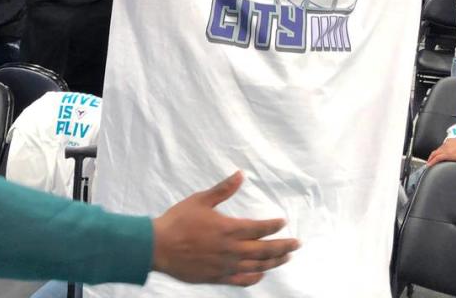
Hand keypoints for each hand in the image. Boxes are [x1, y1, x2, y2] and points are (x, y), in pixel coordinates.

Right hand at [152, 172, 298, 285]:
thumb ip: (223, 189)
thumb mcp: (201, 200)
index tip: (283, 222)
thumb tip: (240, 174)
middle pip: (264, 250)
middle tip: (297, 244)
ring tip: (285, 258)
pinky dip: (255, 277)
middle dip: (283, 247)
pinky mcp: (217, 277)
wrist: (158, 247)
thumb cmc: (178, 221)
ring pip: (257, 266)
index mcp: (228, 229)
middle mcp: (231, 250)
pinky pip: (242, 280)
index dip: (274, 226)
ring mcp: (225, 266)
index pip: (259, 228)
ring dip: (273, 262)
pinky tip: (261, 273)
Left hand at [427, 137, 455, 166]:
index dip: (439, 152)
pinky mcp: (447, 154)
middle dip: (433, 156)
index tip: (437, 156)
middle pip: (437, 150)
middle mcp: (447, 144)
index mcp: (451, 141)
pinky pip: (436, 158)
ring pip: (434, 154)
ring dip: (430, 159)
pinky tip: (429, 165)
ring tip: (428, 164)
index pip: (442, 147)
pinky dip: (431, 162)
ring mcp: (446, 149)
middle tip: (430, 161)